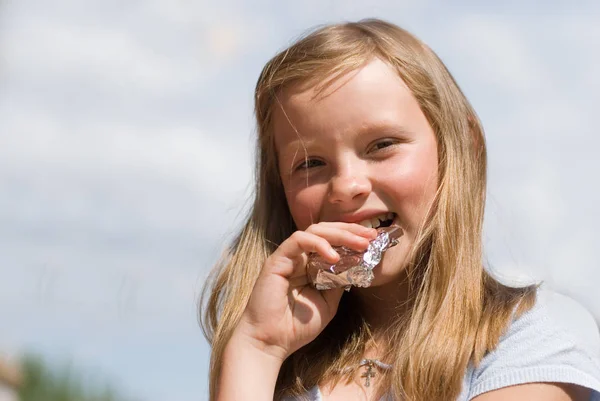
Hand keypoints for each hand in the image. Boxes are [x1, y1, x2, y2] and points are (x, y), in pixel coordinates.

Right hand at [233, 222, 377, 361]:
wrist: (270, 342)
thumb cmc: (295, 327)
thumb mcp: (328, 303)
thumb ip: (338, 283)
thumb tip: (356, 265)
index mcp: (309, 265)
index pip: (332, 241)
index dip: (352, 238)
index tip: (374, 240)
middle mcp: (299, 257)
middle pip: (326, 231)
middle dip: (350, 231)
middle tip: (371, 235)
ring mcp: (287, 256)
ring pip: (314, 231)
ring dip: (340, 234)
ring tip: (360, 243)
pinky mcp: (277, 260)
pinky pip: (298, 240)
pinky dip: (318, 244)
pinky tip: (334, 257)